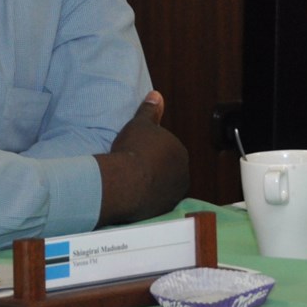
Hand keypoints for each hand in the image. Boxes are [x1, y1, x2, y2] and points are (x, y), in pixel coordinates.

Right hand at [95, 92, 188, 225]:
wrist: (124, 182)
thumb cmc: (133, 150)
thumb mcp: (140, 124)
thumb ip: (150, 110)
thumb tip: (156, 96)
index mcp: (180, 152)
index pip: (168, 150)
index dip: (151, 150)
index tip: (136, 152)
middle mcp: (182, 174)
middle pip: (167, 169)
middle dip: (153, 168)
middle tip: (132, 166)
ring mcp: (174, 194)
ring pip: (162, 186)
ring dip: (150, 184)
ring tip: (131, 181)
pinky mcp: (163, 210)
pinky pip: (155, 201)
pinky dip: (146, 199)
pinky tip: (132, 194)